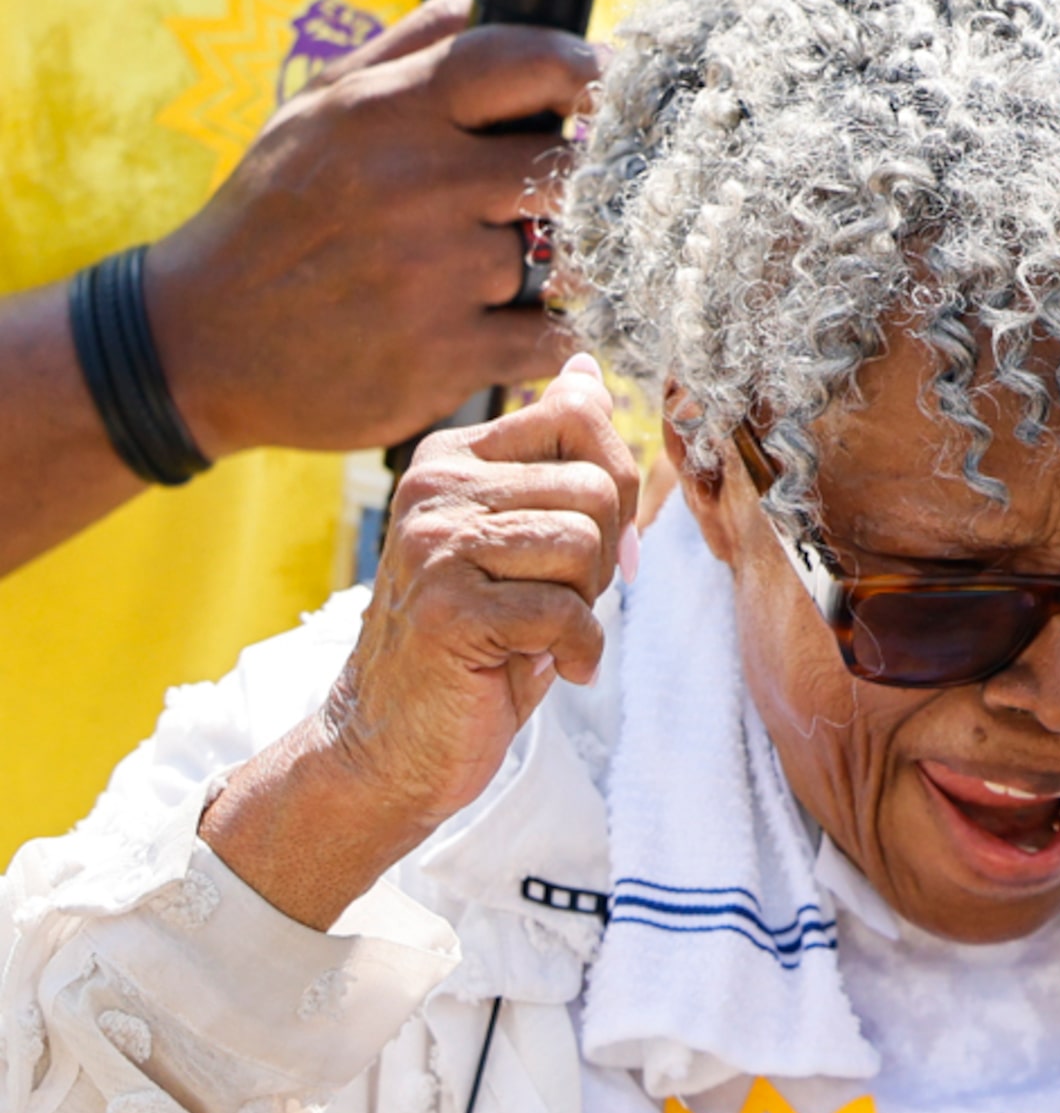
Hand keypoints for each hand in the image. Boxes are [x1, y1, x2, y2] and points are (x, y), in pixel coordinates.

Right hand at [140, 0, 597, 457]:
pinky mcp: (446, 354)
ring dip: (551, 269)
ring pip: (560, 257)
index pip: (521, 62)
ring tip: (498, 274)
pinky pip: (551, 336)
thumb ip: (407, 50)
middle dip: (581, 187)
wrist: (199, 342)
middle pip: (566, 168)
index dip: (588, 70)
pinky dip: (549, 336)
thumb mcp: (317, 111)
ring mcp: (434, 272)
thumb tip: (490, 2)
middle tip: (571, 203)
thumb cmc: (273, 216)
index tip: (620, 87)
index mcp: (386, 111)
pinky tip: (512, 328)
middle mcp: (415, 183)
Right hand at [200, 358, 639, 926]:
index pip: (580, 415)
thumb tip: (585, 370)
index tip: (590, 542)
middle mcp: (435, 485)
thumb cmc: (475, 641)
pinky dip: (581, 651)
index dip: (614, 486)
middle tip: (556, 603)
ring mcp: (435, 545)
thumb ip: (556, 459)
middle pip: (597, 487)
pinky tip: (554, 667)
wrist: (392, 742)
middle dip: (603, 557)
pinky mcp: (447, 610)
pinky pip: (567, 612)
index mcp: (453, 456)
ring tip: (539, 632)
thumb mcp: (521, 539)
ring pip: (585, 544)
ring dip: (587, 604)